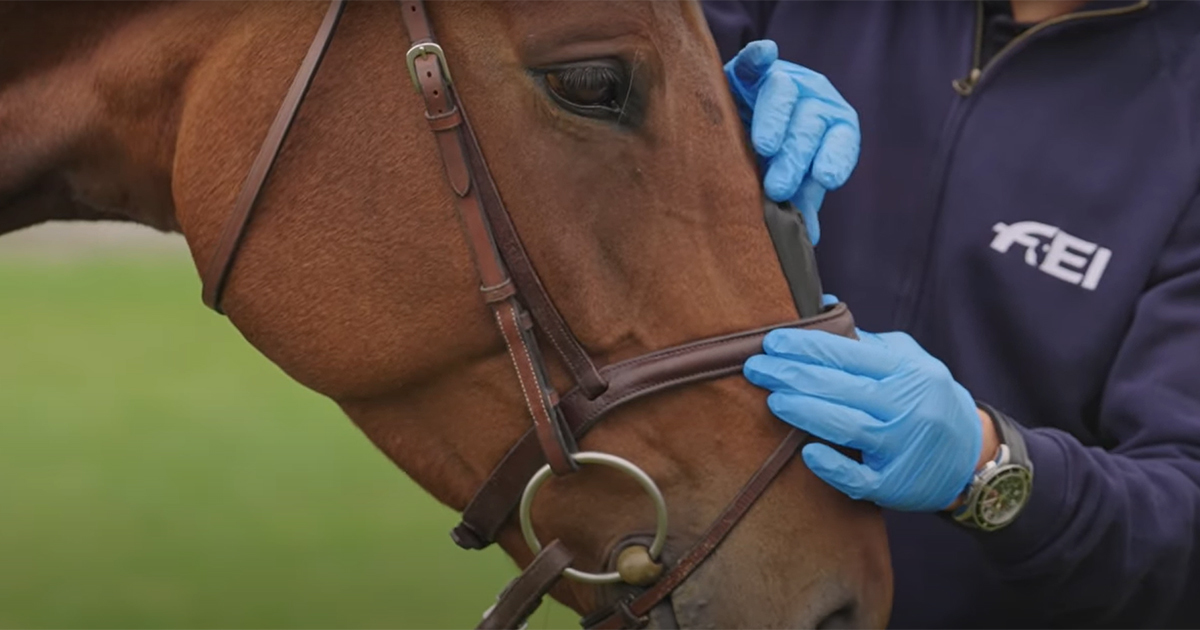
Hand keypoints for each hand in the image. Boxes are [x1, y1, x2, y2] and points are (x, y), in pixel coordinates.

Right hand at [724, 40, 859, 245]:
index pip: (842, 140)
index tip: (825, 178)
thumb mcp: (789, 182)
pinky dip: (759, 56)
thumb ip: (800, 202)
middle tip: (778, 187)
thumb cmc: (773, 162)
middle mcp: (813, 101)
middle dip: (796, 156)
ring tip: (763, 147)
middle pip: (810, 123)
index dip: (835, 157)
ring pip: (785, 93)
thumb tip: (808, 238)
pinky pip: (757, 60)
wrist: (743, 127)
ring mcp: (784, 81)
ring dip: (776, 119)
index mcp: (832, 129)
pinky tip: (764, 54)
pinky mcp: (751, 71)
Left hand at [743, 327, 989, 511]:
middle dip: (792, 374)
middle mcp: (906, 407)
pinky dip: (833, 467)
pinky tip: (806, 452)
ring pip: (846, 426)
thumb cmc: (927, 398)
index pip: (848, 354)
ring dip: (805, 410)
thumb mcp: (911, 361)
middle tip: (755, 367)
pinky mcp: (895, 485)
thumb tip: (823, 305)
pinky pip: (859, 479)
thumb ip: (868, 340)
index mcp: (907, 372)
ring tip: (773, 399)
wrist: (972, 454)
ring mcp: (901, 447)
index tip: (772, 341)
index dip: (807, 346)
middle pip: (840, 387)